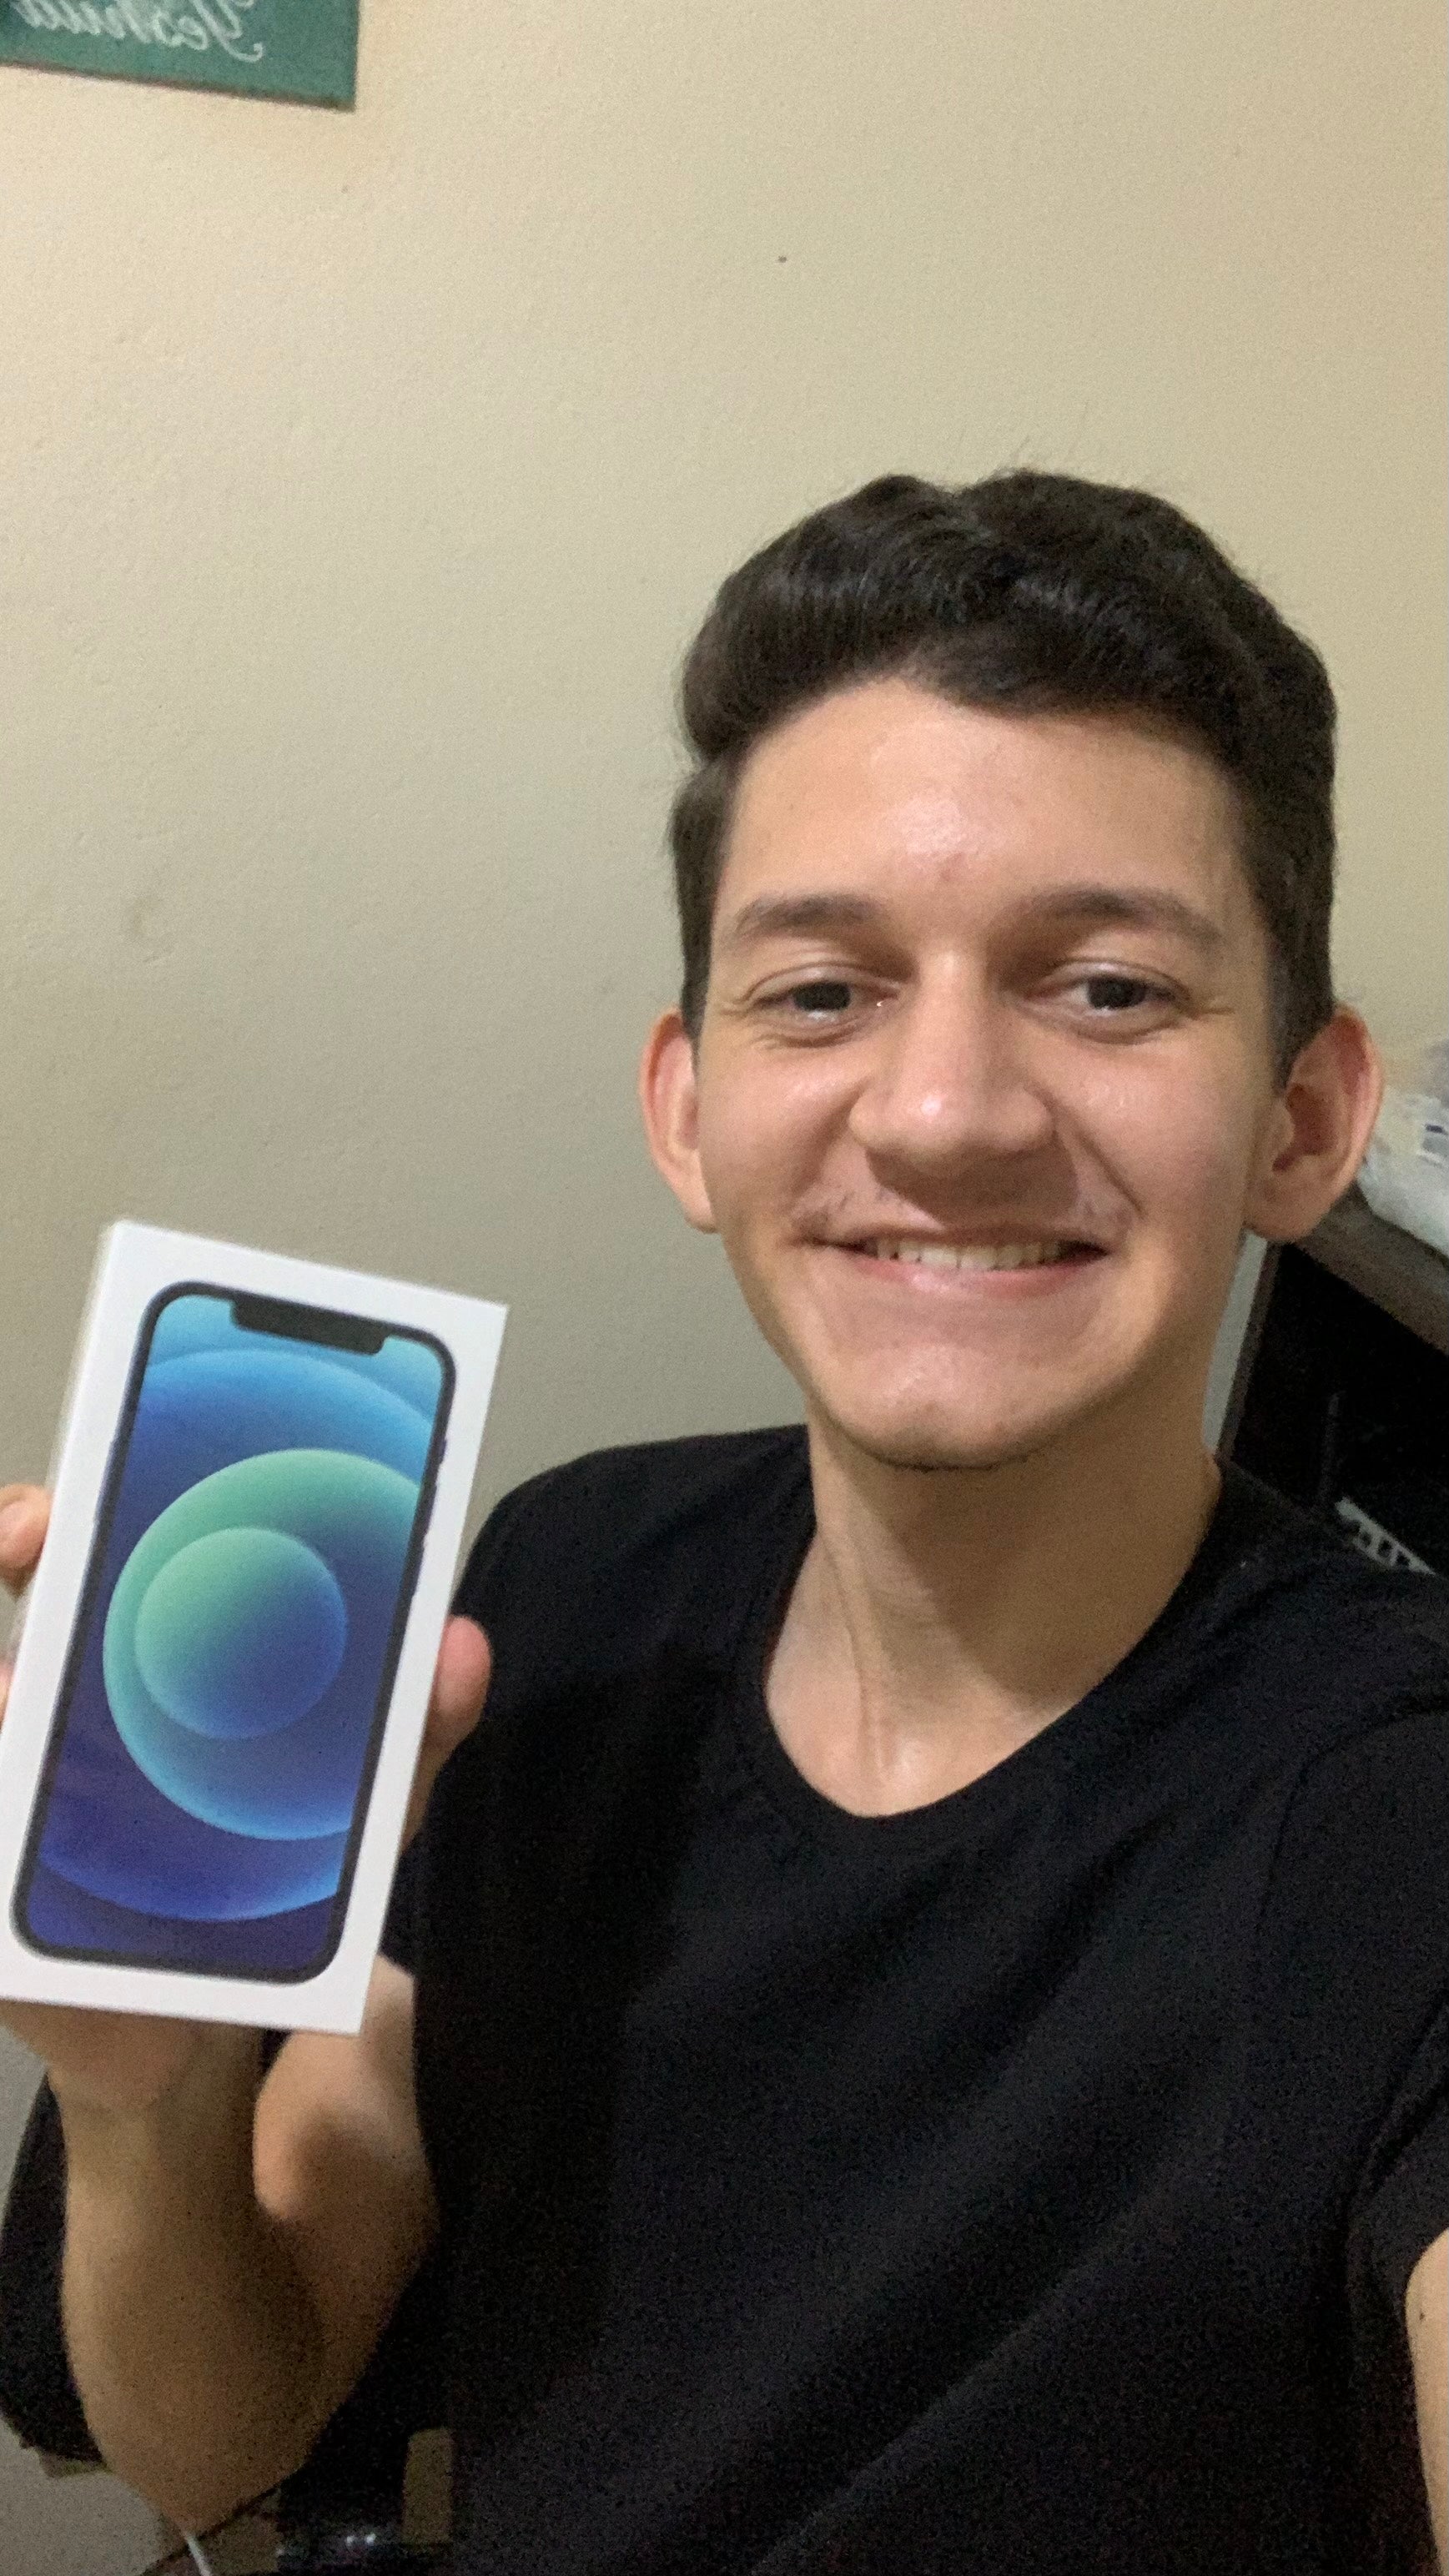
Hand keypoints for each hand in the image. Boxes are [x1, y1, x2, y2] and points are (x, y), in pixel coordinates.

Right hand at [0, 1483, 489, 2117]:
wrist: (206, 2026)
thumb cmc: (267, 1877)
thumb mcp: (360, 1802)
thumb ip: (414, 1726)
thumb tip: (463, 1645)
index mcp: (148, 1653)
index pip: (96, 1542)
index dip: (78, 1494)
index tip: (89, 1476)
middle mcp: (64, 1700)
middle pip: (17, 1588)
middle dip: (14, 1535)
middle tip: (37, 1532)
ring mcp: (18, 1783)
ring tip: (17, 1693)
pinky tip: (13, 1823)